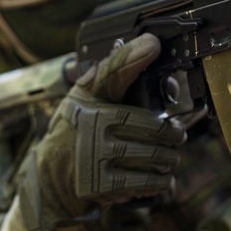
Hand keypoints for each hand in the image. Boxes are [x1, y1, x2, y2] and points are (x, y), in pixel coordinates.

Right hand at [17, 33, 185, 230]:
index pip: (112, 74)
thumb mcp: (85, 96)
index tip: (153, 44)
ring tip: (169, 157)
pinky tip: (160, 176)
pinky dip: (161, 180)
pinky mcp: (102, 185)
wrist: (53, 176)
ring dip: (169, 158)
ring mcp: (96, 156)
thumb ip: (113, 72)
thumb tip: (147, 44)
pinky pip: (147, 181)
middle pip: (152, 127)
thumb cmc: (77, 128)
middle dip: (171, 134)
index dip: (133, 58)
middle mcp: (91, 125)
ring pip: (154, 156)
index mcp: (88, 98)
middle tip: (176, 135)